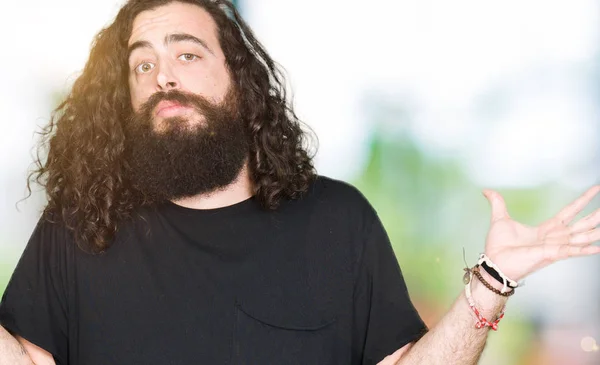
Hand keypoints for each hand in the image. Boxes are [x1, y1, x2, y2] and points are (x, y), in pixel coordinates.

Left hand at [482, 185, 599, 282]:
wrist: (493, 262)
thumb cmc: (498, 246)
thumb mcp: (500, 219)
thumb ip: (497, 203)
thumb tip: (487, 190)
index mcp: (546, 229)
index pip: (570, 211)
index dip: (583, 200)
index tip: (596, 189)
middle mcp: (554, 238)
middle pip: (581, 224)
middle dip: (596, 215)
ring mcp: (554, 247)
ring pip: (581, 236)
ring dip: (595, 231)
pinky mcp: (549, 254)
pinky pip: (571, 250)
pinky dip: (584, 249)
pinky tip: (598, 247)